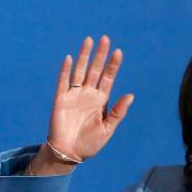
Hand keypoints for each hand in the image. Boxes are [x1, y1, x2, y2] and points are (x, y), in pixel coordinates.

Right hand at [36, 36, 133, 169]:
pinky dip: (66, 70)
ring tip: (89, 40)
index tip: (118, 52)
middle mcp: (88, 94)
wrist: (69, 153)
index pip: (108, 78)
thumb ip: (118, 112)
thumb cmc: (90, 143)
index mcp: (101, 100)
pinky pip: (63, 82)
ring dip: (84, 56)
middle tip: (105, 39)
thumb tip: (130, 95)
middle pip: (95, 70)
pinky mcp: (60, 100)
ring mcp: (74, 95)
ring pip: (80, 71)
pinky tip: (70, 58)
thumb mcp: (107, 129)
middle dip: (100, 55)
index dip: (113, 65)